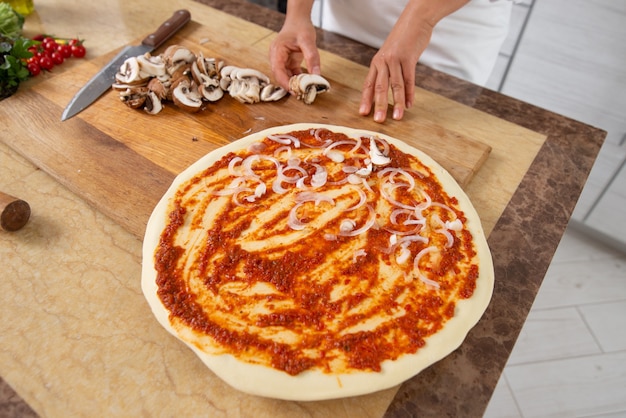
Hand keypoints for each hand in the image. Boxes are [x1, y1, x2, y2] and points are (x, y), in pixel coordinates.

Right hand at [269, 17, 320, 90]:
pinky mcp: (287, 61)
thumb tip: (317, 75)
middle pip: (280, 75)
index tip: (294, 91)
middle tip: (301, 94)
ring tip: (304, 90)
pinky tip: (306, 83)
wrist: (299, 19)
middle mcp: (276, 56)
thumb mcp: (308, 42)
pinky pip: (291, 73)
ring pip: (285, 76)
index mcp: (277, 51)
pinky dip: (297, 78)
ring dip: (294, 83)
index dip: (285, 83)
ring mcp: (281, 59)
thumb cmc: (301, 27)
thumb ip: (312, 58)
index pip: (278, 71)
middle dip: (289, 85)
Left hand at [359, 0, 468, 122]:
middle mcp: (384, 62)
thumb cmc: (402, 40)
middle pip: (380, 87)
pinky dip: (410, 93)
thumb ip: (387, 71)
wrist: (415, 20)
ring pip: (396, 85)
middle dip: (379, 105)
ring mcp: (396, 59)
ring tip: (397, 117)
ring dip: (397, 103)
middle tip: (378, 120)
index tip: (363, 113)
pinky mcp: (409, 58)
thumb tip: (386, 90)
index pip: (368, 84)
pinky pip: (409, 79)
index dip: (366, 99)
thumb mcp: (390, 55)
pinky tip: (410, 104)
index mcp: (377, 62)